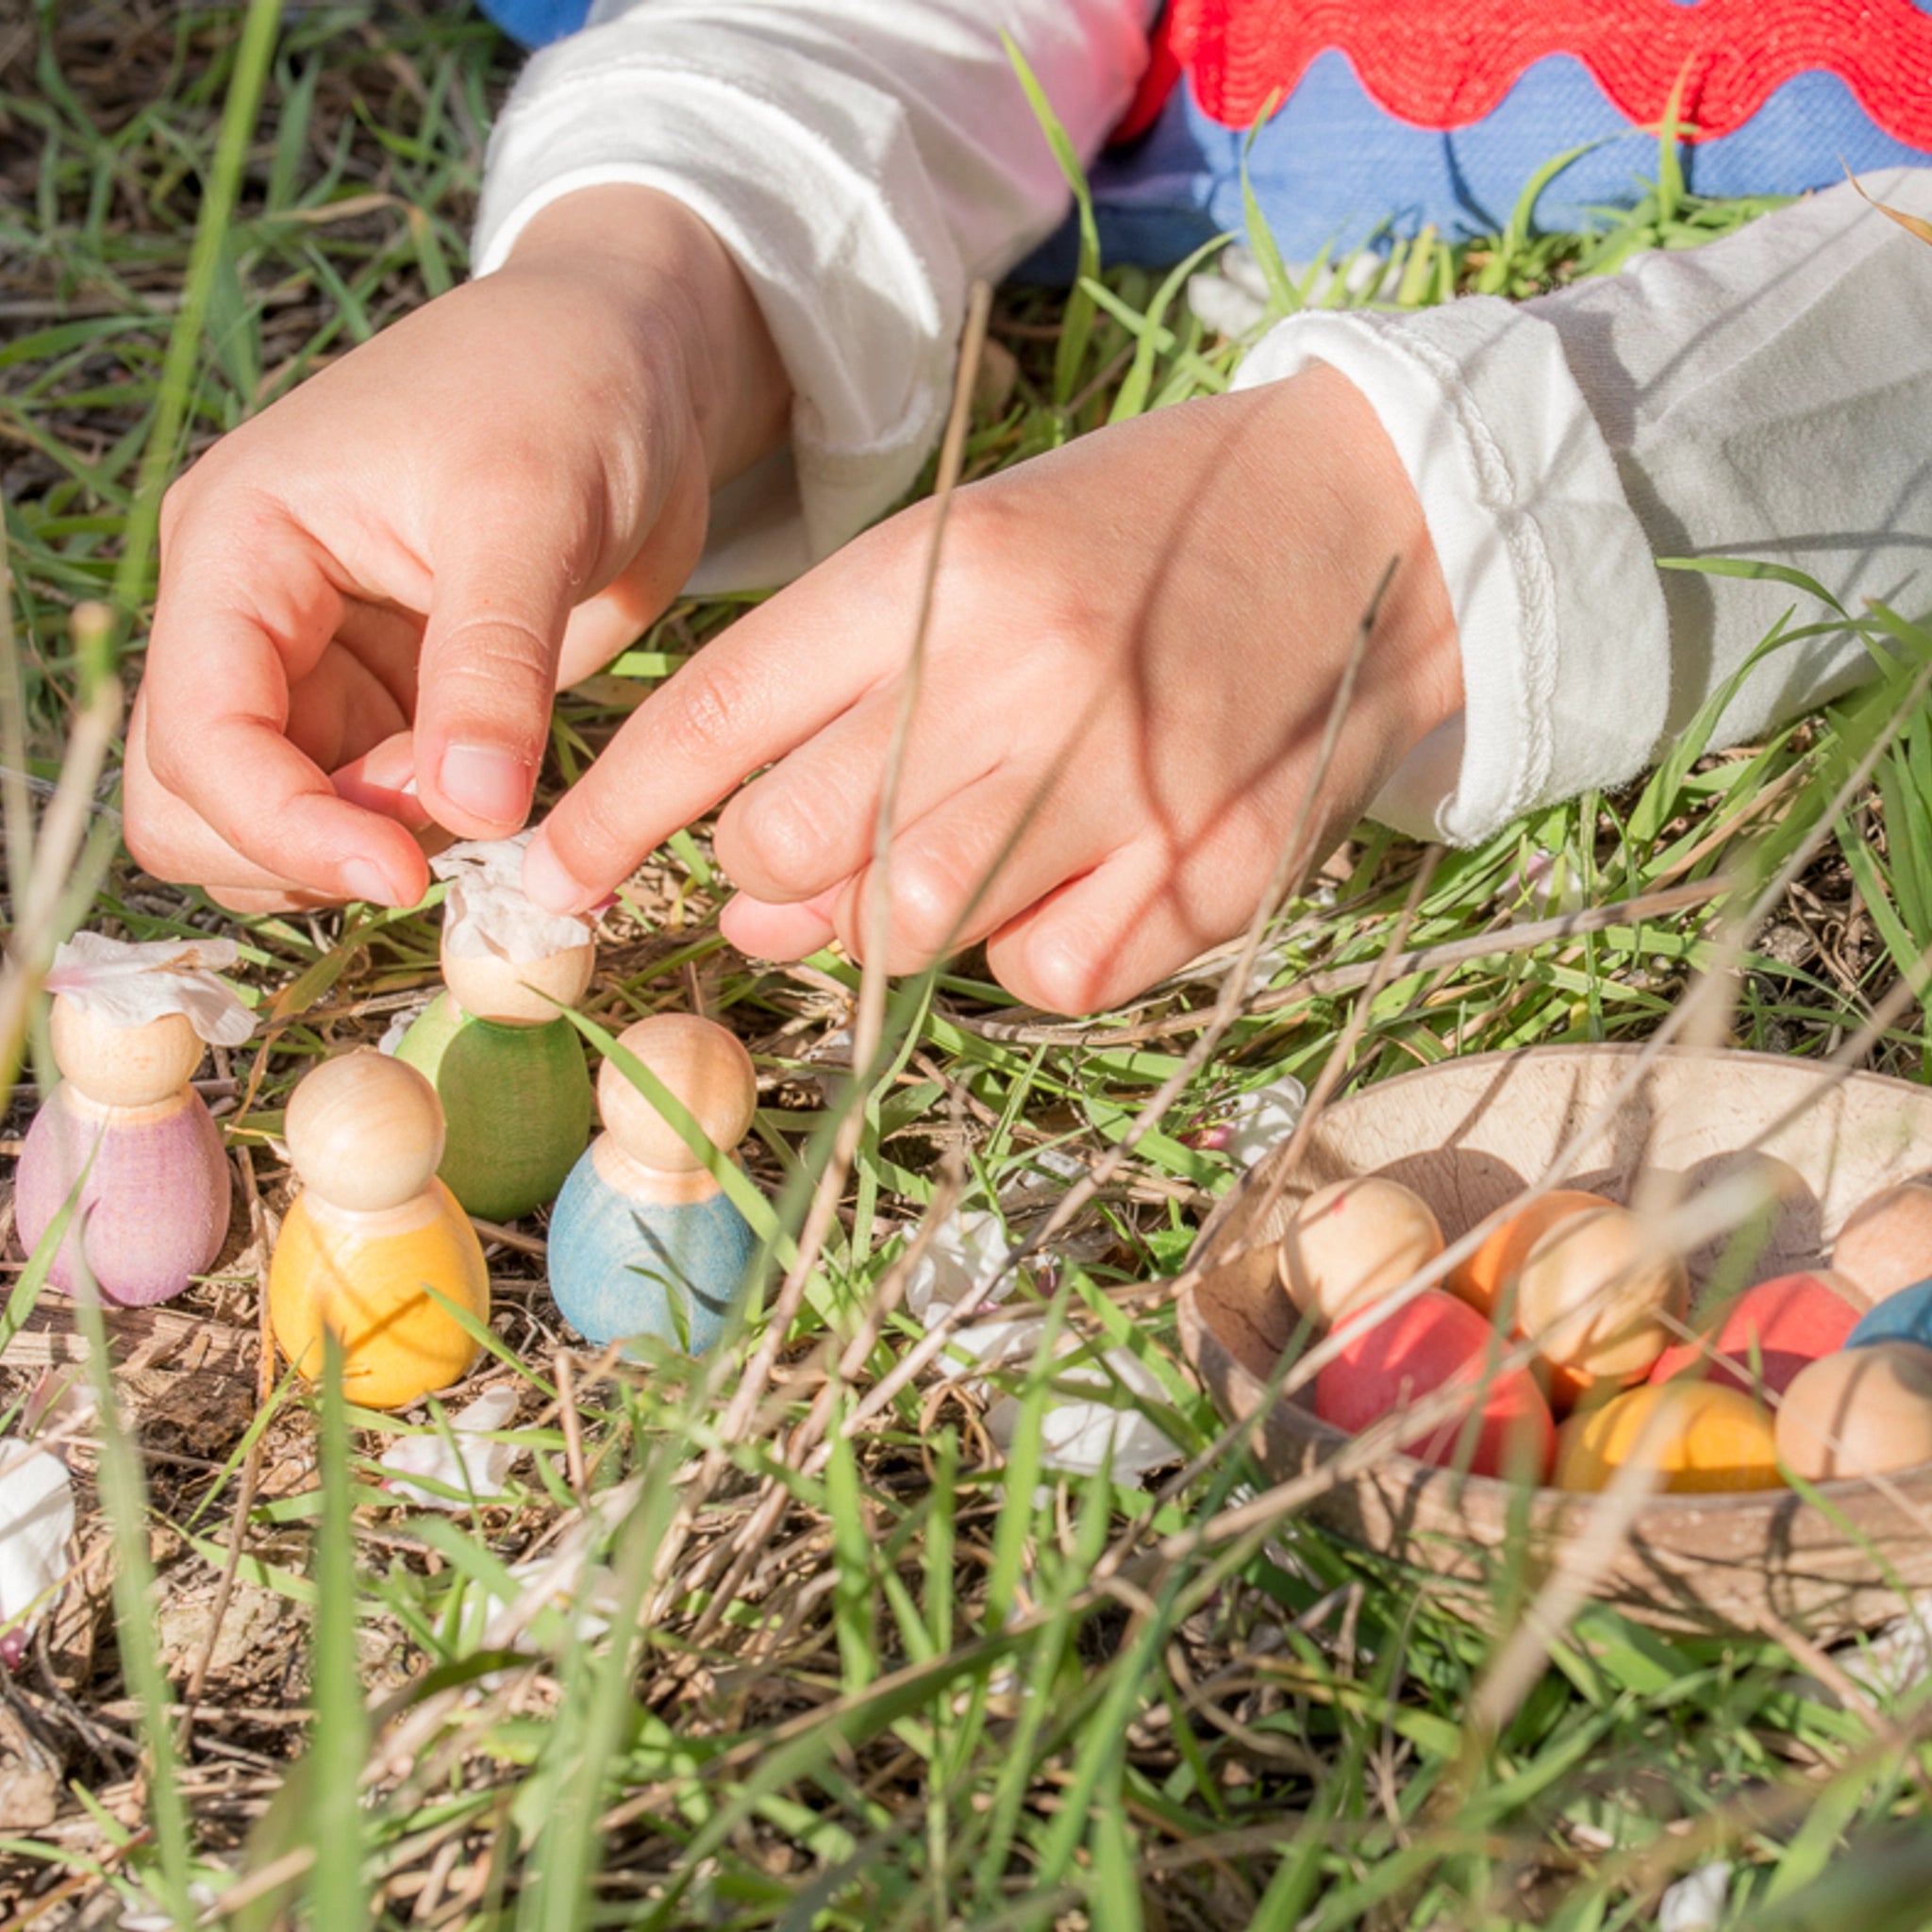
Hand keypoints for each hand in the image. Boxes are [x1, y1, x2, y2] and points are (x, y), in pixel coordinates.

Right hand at [125, 186, 788, 911]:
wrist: (630, 364)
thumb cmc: (566, 390)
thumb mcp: (532, 510)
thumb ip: (493, 665)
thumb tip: (474, 813)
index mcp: (239, 547)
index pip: (198, 737)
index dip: (283, 828)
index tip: (405, 875)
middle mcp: (248, 617)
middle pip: (196, 803)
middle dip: (307, 847)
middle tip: (454, 811)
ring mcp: (313, 667)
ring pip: (271, 824)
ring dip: (360, 852)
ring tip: (480, 788)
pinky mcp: (384, 703)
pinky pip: (361, 812)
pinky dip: (414, 837)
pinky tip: (493, 793)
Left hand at [523, 362, 1462, 1013]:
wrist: (1371, 520)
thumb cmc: (1138, 539)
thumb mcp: (973, 555)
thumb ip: (847, 693)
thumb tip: (747, 885)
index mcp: (939, 570)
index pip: (718, 717)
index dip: (613, 815)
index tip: (549, 881)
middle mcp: (1018, 673)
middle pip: (791, 848)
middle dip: (766, 880)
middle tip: (797, 865)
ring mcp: (1120, 780)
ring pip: (904, 929)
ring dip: (888, 920)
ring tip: (938, 860)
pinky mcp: (1207, 870)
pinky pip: (1043, 975)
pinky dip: (1027, 951)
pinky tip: (1070, 877)